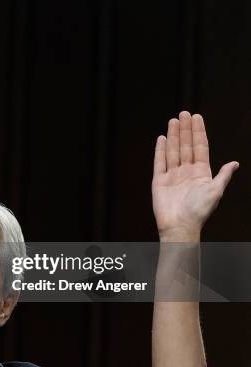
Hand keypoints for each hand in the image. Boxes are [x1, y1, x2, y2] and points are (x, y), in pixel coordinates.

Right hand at [152, 111, 237, 240]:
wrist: (180, 226)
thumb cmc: (199, 211)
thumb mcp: (215, 192)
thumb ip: (223, 176)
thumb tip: (235, 163)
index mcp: (201, 173)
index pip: (200, 147)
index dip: (199, 132)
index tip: (197, 117)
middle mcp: (187, 172)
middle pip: (186, 146)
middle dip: (186, 129)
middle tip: (184, 113)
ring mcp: (172, 176)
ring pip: (173, 151)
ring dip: (174, 136)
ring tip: (174, 121)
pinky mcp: (160, 181)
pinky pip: (160, 163)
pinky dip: (160, 151)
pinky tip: (162, 139)